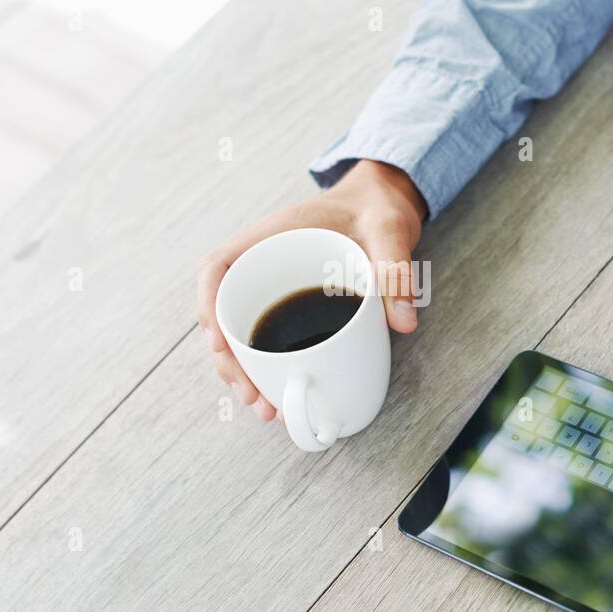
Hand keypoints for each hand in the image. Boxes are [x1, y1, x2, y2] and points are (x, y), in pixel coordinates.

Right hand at [196, 159, 426, 420]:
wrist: (385, 203)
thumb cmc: (378, 208)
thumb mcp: (390, 229)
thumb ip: (396, 270)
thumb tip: (403, 323)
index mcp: (271, 237)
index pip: (216, 268)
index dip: (209, 306)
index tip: (220, 342)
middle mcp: (262, 264)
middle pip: (222, 313)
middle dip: (229, 361)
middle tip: (253, 397)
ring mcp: (273, 286)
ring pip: (239, 332)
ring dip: (244, 373)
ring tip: (267, 408)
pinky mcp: (290, 304)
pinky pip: (265, 337)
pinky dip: (265, 367)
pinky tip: (280, 393)